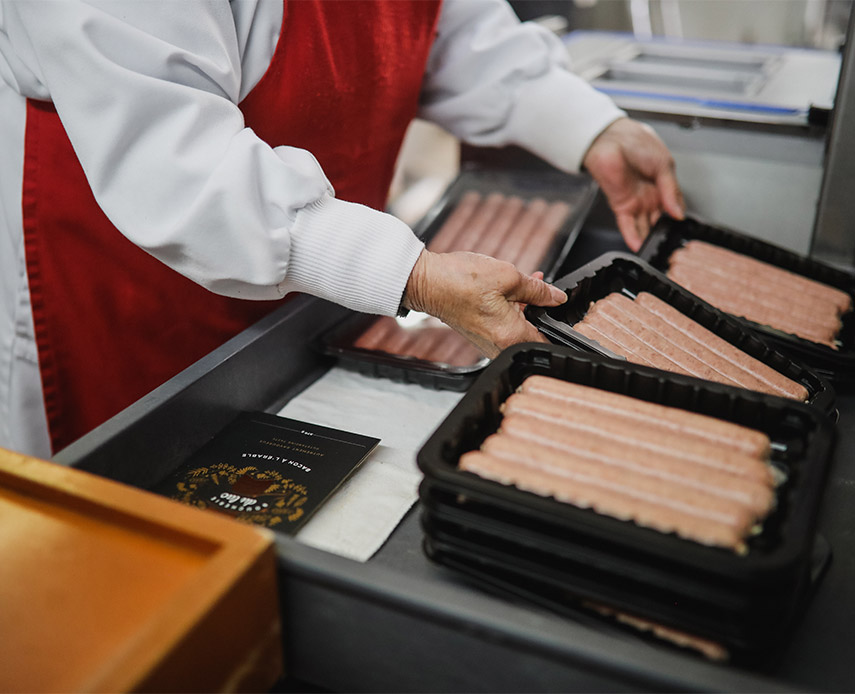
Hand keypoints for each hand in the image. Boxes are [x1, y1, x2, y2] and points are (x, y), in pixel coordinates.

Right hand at [402, 249, 566, 357]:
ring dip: (527, 307)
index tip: (567, 314)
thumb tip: (557, 297)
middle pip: (534, 334)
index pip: (548, 343)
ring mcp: (488, 342)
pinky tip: (513, 289)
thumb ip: (538, 290)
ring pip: (520, 328)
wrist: (426, 282)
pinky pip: (505, 325)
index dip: (561, 327)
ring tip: (528, 283)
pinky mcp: (480, 335)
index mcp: (511, 336)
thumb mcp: (508, 276)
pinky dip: (512, 309)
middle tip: (545, 290)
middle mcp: (500, 345)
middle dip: (542, 311)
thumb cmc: (459, 280)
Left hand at [583, 117, 684, 251]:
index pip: (672, 206)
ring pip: (643, 226)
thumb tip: (679, 212)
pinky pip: (627, 225)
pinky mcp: (621, 205)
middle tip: (668, 245)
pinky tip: (640, 247)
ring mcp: (635, 201)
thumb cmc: (636, 142)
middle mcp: (649, 194)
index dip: (677, 218)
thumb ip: (671, 191)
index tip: (681, 231)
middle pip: (657, 220)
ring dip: (648, 238)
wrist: (611, 138)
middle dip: (662, 233)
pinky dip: (633, 236)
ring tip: (656, 251)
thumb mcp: (664, 165)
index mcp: (662, 183)